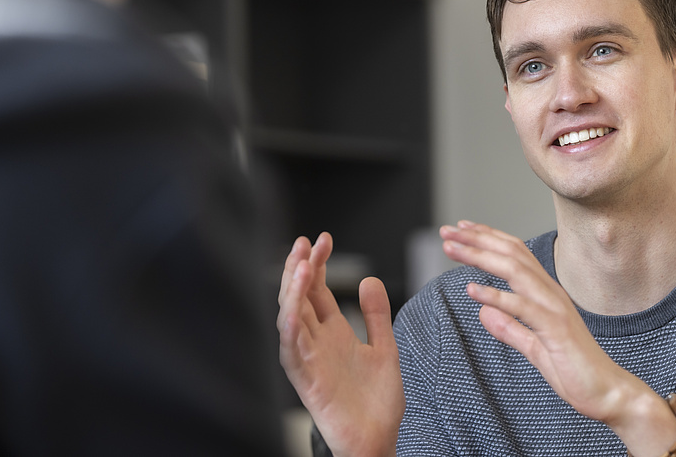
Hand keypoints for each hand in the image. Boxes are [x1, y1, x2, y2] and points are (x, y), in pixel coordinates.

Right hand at [277, 232, 402, 456]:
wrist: (377, 440)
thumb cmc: (377, 401)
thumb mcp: (385, 348)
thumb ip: (377, 316)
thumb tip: (369, 279)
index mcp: (333, 332)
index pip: (318, 290)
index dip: (318, 264)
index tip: (323, 238)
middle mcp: (316, 342)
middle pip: (300, 297)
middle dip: (300, 268)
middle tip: (305, 242)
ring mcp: (309, 360)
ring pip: (290, 319)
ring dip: (293, 292)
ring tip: (303, 265)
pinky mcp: (306, 381)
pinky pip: (291, 353)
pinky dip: (290, 331)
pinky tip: (293, 311)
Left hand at [440, 221, 675, 456]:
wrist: (608, 394)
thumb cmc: (575, 370)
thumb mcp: (533, 348)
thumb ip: (510, 329)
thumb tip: (482, 313)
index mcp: (545, 294)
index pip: (514, 254)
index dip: (487, 238)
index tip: (460, 229)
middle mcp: (550, 293)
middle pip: (511, 254)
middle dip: (477, 239)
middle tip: (447, 230)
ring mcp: (554, 308)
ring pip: (515, 271)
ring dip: (481, 257)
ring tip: (453, 249)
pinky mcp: (556, 329)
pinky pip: (523, 308)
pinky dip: (497, 296)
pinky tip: (472, 290)